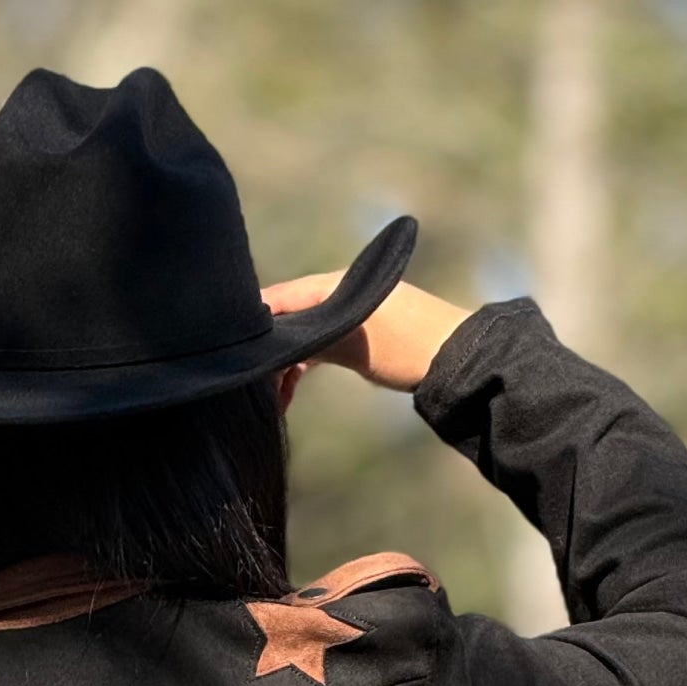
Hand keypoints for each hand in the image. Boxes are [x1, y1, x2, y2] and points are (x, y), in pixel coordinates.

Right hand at [261, 273, 466, 395]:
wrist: (459, 361)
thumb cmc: (406, 347)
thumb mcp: (350, 342)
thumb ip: (306, 339)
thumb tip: (267, 344)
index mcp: (332, 285)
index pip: (278, 299)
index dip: (251, 324)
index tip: (227, 349)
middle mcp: (336, 295)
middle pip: (285, 321)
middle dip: (265, 353)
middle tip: (247, 386)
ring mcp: (347, 316)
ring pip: (299, 339)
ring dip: (281, 368)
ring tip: (267, 400)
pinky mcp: (358, 338)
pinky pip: (317, 350)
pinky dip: (301, 370)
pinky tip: (286, 397)